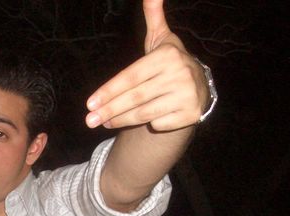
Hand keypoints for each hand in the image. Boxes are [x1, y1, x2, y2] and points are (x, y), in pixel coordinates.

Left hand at [85, 0, 207, 130]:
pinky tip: (137, 122)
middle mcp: (180, 74)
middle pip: (135, 97)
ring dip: (120, 120)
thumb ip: (153, 15)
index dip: (109, 91)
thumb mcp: (161, 39)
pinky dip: (147, 125)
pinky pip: (159, 124)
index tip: (90, 103)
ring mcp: (187, 95)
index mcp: (168, 55)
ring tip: (103, 122)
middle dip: (109, 110)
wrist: (199, 86)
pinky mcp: (191, 114)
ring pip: (145, 113)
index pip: (131, 76)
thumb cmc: (170, 63)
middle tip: (89, 120)